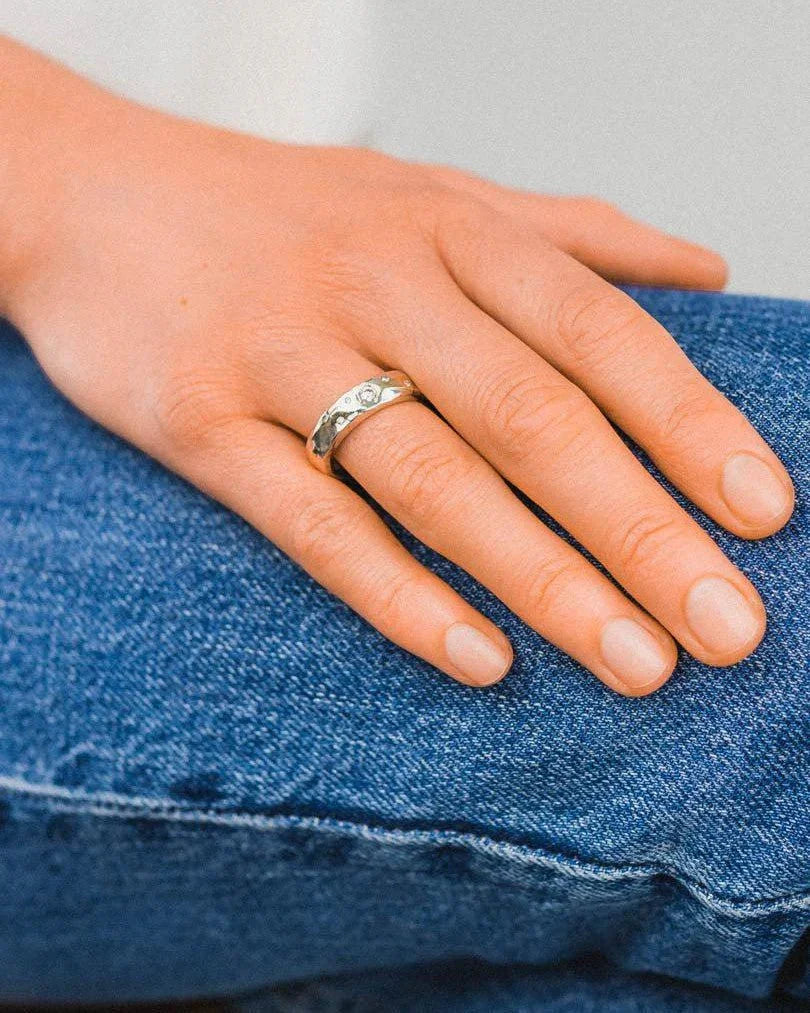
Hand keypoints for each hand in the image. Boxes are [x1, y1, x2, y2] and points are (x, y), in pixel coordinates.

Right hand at [3, 52, 793, 694]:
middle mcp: (378, 287)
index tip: (761, 515)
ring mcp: (284, 355)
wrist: (94, 195)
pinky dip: (397, 593)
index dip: (687, 425)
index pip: (598, 334)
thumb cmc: (283, 210)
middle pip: (533, 418)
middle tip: (726, 629)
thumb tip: (702, 271)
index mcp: (450, 230)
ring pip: (433, 480)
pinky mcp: (202, 423)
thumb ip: (570, 231)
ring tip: (634, 662)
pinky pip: (311, 521)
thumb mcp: (430, 189)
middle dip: (639, 530)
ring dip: (542, 579)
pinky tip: (478, 658)